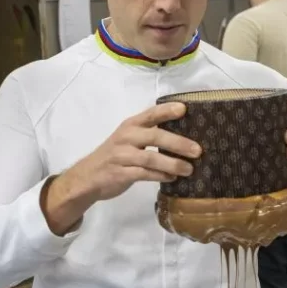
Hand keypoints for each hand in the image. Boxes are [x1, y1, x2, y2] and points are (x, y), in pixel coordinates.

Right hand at [43, 103, 200, 233]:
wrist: (88, 177)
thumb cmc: (115, 155)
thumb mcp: (129, 139)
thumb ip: (149, 135)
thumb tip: (185, 138)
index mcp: (130, 125)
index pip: (150, 114)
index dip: (167, 110)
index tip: (184, 109)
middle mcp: (126, 137)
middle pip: (156, 136)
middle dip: (179, 143)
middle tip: (198, 150)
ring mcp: (122, 156)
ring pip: (152, 157)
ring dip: (173, 163)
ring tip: (189, 169)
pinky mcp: (121, 173)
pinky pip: (145, 174)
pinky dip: (161, 176)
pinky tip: (172, 178)